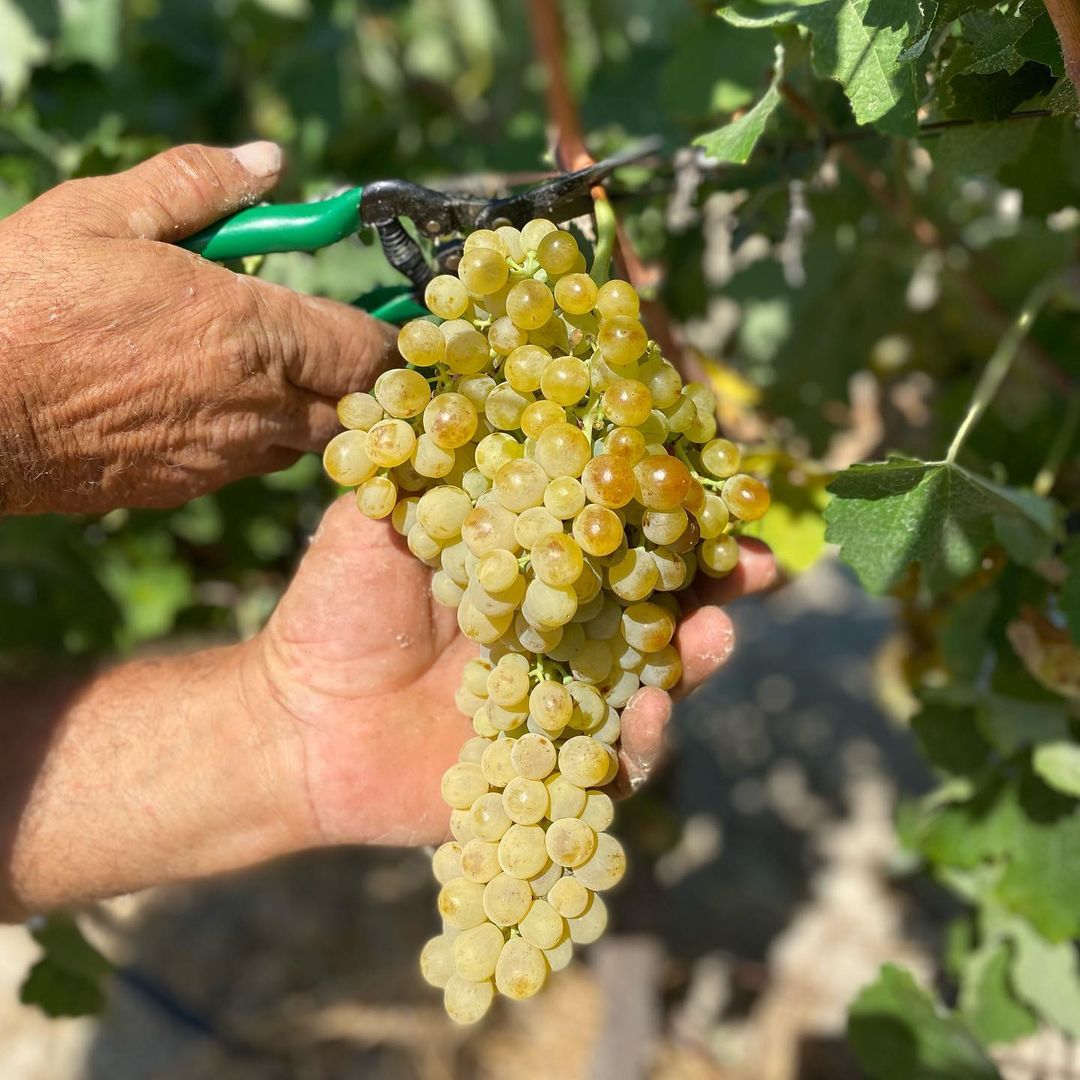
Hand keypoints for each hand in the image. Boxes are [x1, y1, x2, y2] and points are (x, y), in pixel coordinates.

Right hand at [0, 143, 394, 514]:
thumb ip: (197, 185)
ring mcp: (225, 455)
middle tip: (340, 347)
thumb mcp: (103, 215)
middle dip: (360, 380)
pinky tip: (215, 405)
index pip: (368, 350)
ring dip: (307, 409)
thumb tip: (269, 161)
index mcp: (253, 331)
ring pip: (305, 441)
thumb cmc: (27, 303)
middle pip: (354, 407)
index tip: (390, 321)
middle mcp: (257, 404)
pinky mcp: (189, 486)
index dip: (390, 338)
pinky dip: (254, 437)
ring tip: (272, 370)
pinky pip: (249, 465)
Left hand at [244, 498, 777, 847]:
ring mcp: (569, 696)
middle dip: (715, 580)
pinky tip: (655, 712)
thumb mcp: (374, 525)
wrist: (300, 723)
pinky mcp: (556, 764)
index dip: (667, 508)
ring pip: (657, 675)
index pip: (618, 529)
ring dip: (698, 653)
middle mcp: (567, 626)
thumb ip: (427, 469)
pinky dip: (645, 740)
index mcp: (536, 563)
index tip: (710, 481)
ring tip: (719, 629)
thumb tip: (476, 391)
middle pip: (660, 599)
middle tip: (756, 561)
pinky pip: (618, 760)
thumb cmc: (335, 612)